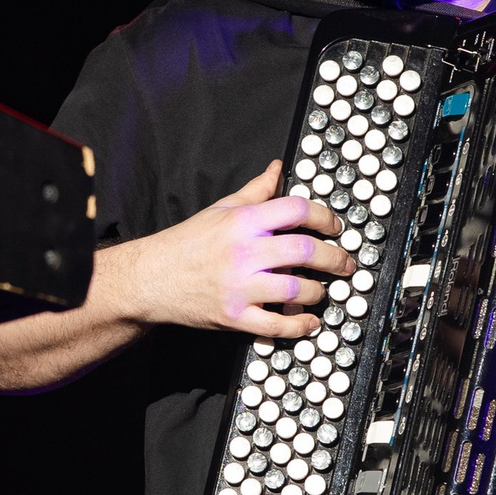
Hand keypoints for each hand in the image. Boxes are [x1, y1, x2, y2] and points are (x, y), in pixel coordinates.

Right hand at [116, 161, 354, 339]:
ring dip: (318, 291)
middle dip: (334, 258)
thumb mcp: (221, 210)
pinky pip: (276, 326)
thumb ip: (255, 192)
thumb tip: (277, 168)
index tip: (334, 227)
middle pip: (303, 250)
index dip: (324, 217)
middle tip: (344, 263)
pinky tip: (309, 320)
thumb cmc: (188, 243)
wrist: (150, 278)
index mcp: (241, 222)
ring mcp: (238, 287)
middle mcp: (242, 253)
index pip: (295, 210)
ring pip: (296, 290)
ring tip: (322, 290)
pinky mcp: (234, 317)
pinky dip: (299, 325)